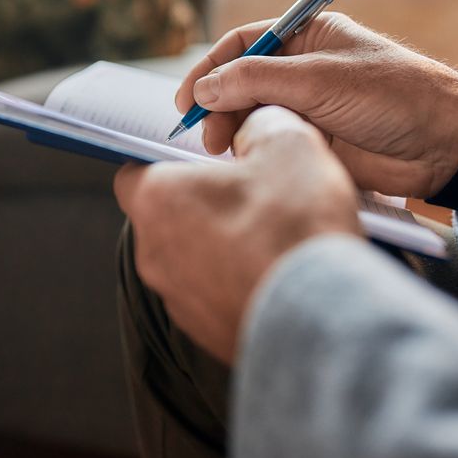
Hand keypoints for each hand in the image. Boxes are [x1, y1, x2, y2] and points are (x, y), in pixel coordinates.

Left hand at [114, 106, 360, 364]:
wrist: (325, 318)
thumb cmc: (295, 227)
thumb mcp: (288, 144)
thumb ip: (261, 124)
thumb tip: (256, 128)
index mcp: (157, 200)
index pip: (133, 172)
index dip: (165, 161)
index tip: (200, 160)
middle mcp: (153, 254)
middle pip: (165, 217)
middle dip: (200, 204)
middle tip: (248, 194)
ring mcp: (177, 299)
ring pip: (189, 259)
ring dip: (219, 246)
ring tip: (270, 237)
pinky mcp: (204, 332)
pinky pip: (213, 295)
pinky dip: (236, 282)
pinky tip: (276, 273)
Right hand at [175, 13, 457, 198]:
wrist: (445, 146)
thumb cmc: (392, 95)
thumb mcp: (318, 78)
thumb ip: (254, 80)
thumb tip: (202, 89)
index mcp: (307, 36)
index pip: (242, 44)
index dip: (209, 68)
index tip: (186, 100)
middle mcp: (302, 68)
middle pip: (239, 82)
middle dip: (217, 106)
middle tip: (207, 135)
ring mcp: (306, 106)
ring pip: (250, 115)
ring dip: (231, 130)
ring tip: (225, 150)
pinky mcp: (313, 141)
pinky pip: (270, 142)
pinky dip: (252, 150)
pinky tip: (245, 161)